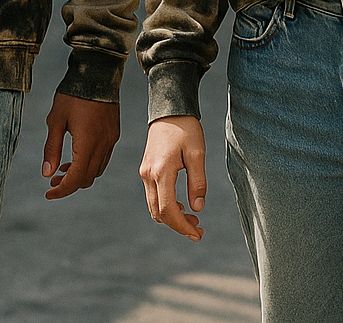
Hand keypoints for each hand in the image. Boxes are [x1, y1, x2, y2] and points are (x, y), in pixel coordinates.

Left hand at [42, 93, 119, 198]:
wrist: (97, 73)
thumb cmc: (72, 94)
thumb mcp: (55, 120)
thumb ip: (51, 148)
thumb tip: (47, 174)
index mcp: (87, 142)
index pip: (75, 178)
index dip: (62, 190)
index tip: (48, 193)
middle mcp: (102, 144)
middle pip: (87, 178)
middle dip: (69, 184)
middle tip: (52, 182)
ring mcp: (110, 140)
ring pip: (96, 170)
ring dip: (80, 175)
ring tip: (62, 170)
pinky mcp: (113, 134)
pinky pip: (103, 158)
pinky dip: (89, 164)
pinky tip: (77, 157)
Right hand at [139, 115, 206, 240]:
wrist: (169, 109)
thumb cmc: (186, 128)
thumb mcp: (197, 153)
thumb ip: (198, 182)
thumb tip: (198, 209)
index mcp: (161, 171)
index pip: (168, 210)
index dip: (182, 226)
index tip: (197, 234)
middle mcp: (148, 175)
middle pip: (159, 213)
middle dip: (178, 225)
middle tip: (199, 230)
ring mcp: (144, 172)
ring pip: (154, 207)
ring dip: (172, 217)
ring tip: (193, 219)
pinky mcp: (145, 169)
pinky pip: (153, 196)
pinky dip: (166, 206)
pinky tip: (182, 205)